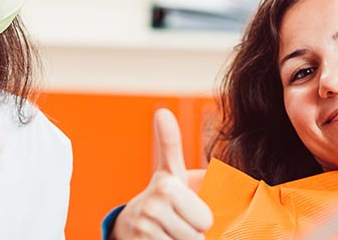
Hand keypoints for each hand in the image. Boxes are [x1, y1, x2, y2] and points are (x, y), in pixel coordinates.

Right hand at [110, 108, 212, 239]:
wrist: (131, 225)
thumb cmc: (161, 195)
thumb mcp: (169, 170)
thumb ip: (171, 142)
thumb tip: (161, 111)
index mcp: (167, 186)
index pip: (206, 220)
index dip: (201, 218)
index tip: (185, 208)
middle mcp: (153, 207)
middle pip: (198, 237)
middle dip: (193, 235)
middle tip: (177, 222)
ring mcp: (144, 230)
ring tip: (168, 233)